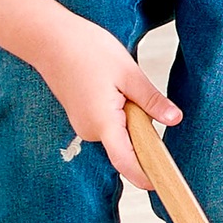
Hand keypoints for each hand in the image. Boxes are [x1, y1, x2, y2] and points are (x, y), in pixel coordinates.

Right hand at [32, 20, 178, 187]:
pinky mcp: (81, 116)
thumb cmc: (85, 50)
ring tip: (118, 82)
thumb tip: (174, 120)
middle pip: (127, 144)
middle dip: (142, 127)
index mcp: (102, 123)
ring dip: (129, 115)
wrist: (48, 38)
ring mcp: (83, 124)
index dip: (145, 176)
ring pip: (118, 131)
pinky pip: (107, 123)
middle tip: (137, 92)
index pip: (126, 162)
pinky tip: (109, 83)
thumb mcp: (128, 72)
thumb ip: (151, 100)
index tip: (163, 185)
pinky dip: (118, 111)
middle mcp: (90, 130)